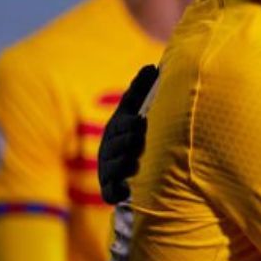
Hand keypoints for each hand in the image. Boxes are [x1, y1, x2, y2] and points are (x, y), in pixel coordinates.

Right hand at [98, 64, 157, 203]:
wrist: (135, 171)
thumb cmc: (135, 134)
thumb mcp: (136, 112)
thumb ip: (142, 91)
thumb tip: (151, 66)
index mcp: (116, 131)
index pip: (119, 126)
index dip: (127, 125)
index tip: (141, 121)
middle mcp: (109, 151)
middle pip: (114, 147)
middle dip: (125, 142)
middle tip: (138, 138)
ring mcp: (109, 171)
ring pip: (111, 168)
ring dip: (121, 164)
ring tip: (132, 162)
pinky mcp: (111, 190)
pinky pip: (110, 193)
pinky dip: (116, 192)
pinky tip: (126, 190)